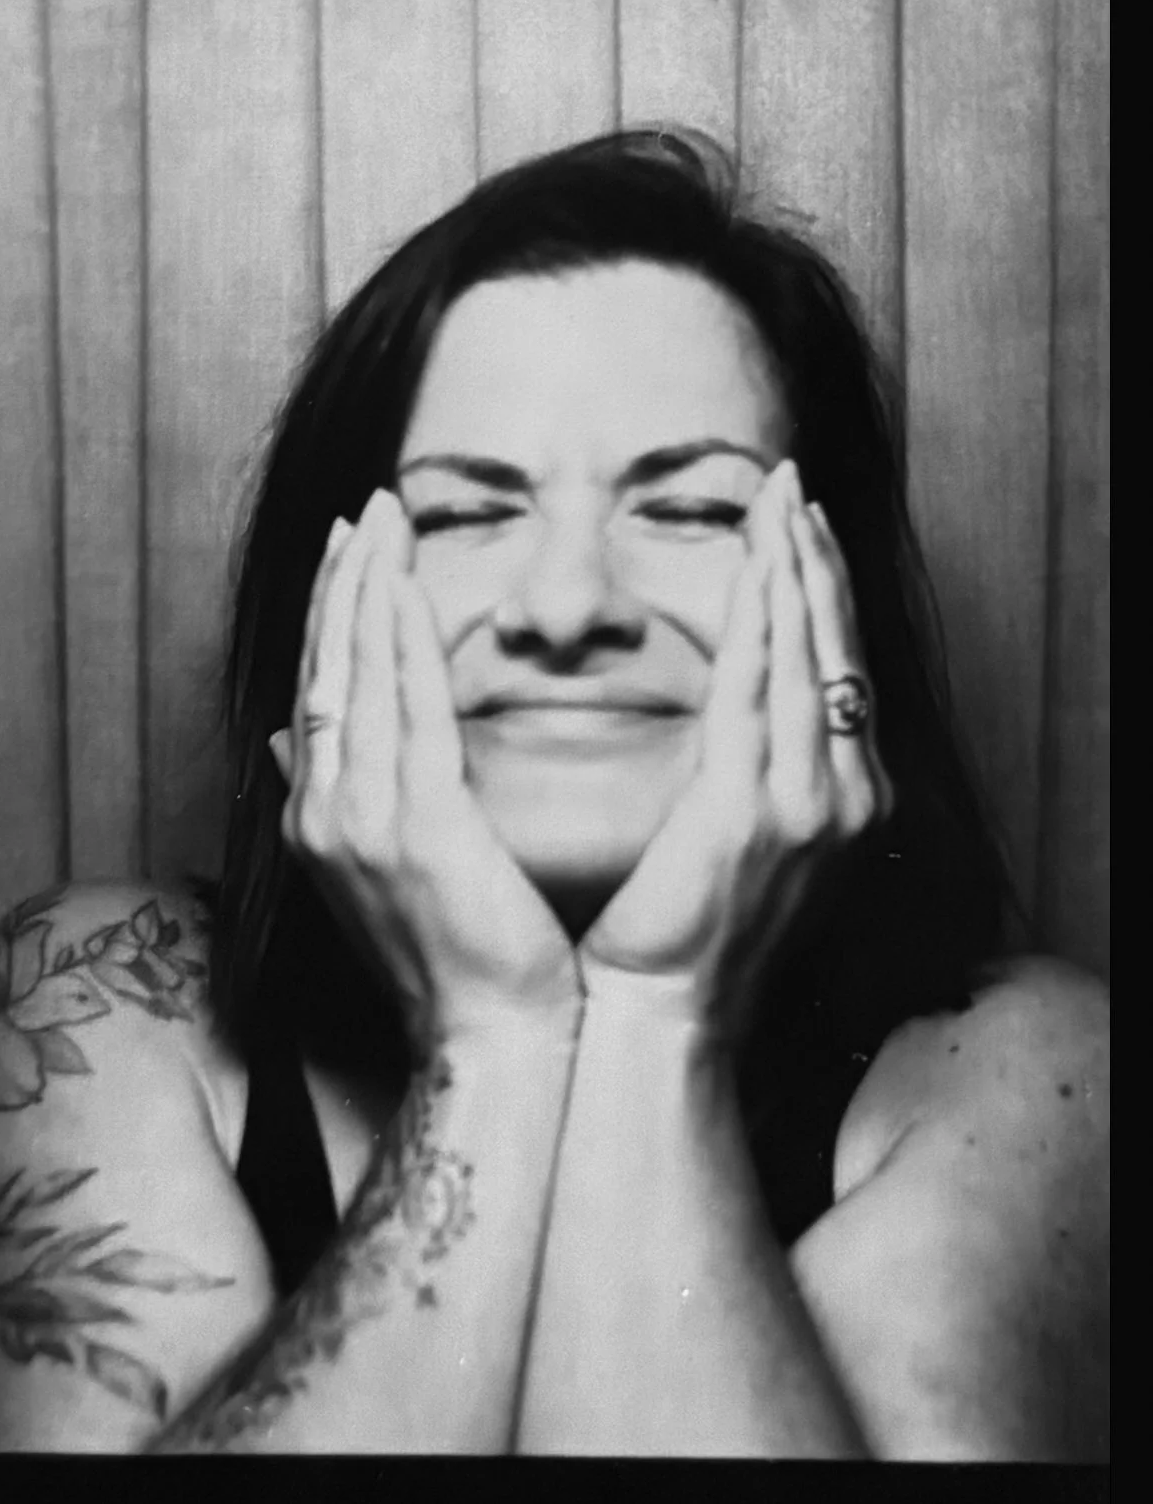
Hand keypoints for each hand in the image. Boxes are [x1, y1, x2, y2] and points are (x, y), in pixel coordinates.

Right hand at [270, 490, 578, 1049]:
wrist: (492, 1036)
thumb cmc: (458, 956)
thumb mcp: (382, 873)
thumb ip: (335, 798)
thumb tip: (285, 744)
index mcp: (322, 817)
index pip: (321, 690)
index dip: (333, 615)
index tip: (349, 551)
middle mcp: (326, 810)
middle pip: (329, 667)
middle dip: (346, 580)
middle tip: (366, 509)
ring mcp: (363, 818)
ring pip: (360, 673)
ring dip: (371, 587)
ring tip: (385, 519)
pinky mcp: (419, 824)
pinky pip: (410, 707)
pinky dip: (405, 639)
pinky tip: (410, 583)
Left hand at [579, 461, 892, 1038]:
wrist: (662, 1017)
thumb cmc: (683, 937)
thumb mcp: (738, 848)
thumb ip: (752, 779)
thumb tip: (733, 724)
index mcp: (842, 803)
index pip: (837, 672)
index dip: (823, 594)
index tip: (802, 531)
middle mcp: (844, 797)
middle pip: (834, 649)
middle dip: (814, 559)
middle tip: (793, 488)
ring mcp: (808, 805)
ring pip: (805, 653)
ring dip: (791, 566)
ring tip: (777, 501)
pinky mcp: (752, 808)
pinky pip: (758, 685)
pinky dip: (760, 615)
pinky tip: (754, 559)